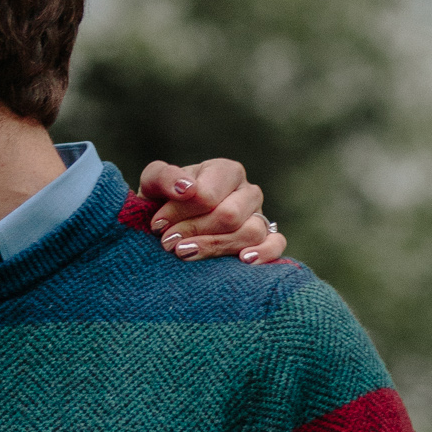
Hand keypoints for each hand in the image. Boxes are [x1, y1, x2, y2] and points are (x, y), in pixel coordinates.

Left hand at [137, 159, 286, 263]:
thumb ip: (163, 177)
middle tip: (167, 243)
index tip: (157, 224)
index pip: (208, 194)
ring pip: (251, 232)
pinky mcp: (267, 239)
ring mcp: (260, 216)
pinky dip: (263, 253)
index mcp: (225, 171)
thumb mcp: (154, 185)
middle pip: (229, 215)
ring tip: (185, 253)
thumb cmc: (164, 203)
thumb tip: (187, 188)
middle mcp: (247, 192)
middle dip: (194, 231)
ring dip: (215, 247)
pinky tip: (243, 260)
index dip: (180, 212)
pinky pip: (277, 245)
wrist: (171, 229)